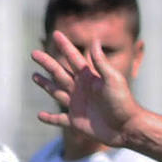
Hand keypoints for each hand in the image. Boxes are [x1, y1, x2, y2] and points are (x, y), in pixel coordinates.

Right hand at [32, 31, 140, 146]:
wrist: (127, 128)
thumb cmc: (123, 103)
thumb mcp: (112, 79)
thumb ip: (101, 62)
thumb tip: (95, 39)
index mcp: (89, 77)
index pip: (74, 58)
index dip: (65, 46)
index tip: (57, 34)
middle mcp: (81, 89)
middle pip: (59, 73)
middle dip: (47, 63)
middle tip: (34, 53)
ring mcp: (77, 105)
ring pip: (56, 92)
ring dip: (45, 85)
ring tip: (34, 76)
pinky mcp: (76, 122)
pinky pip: (59, 119)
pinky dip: (49, 118)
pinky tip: (39, 116)